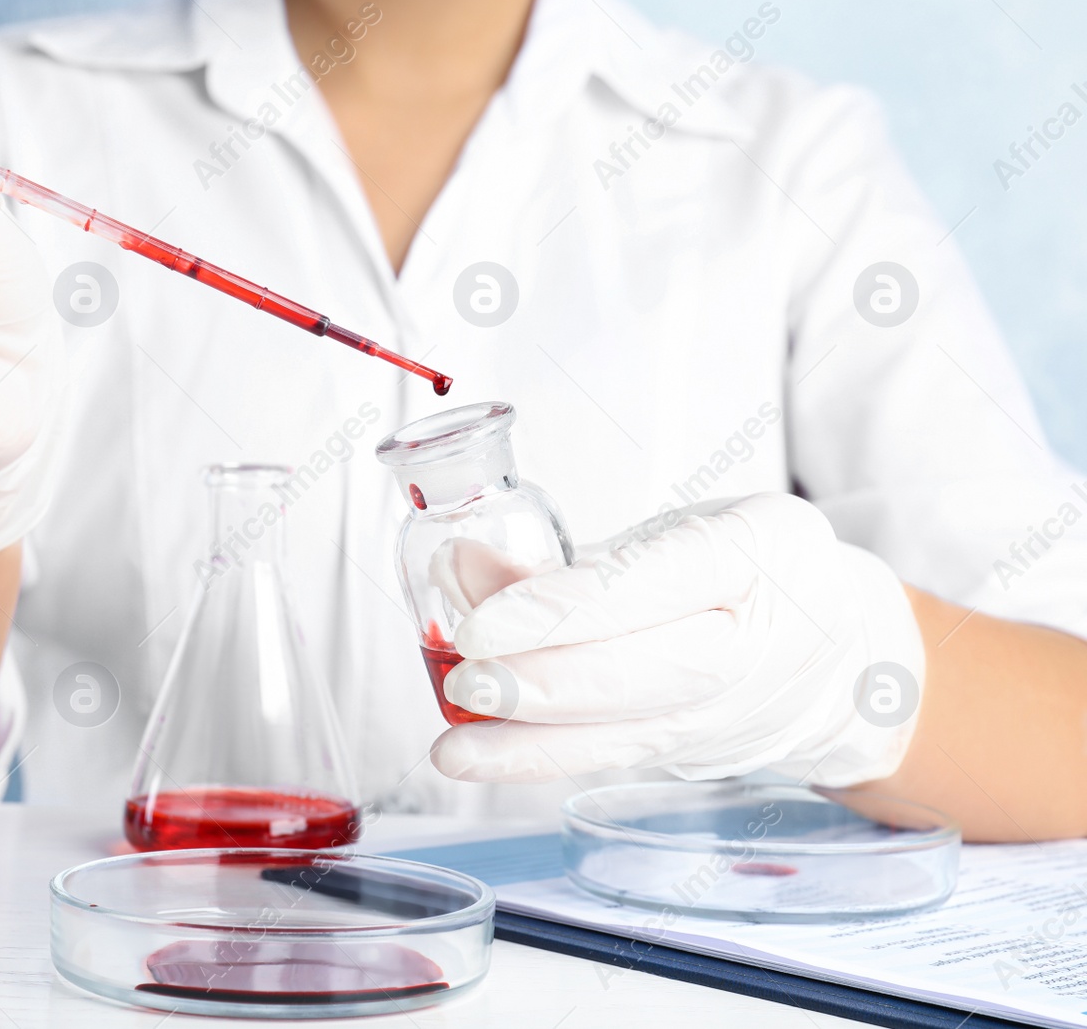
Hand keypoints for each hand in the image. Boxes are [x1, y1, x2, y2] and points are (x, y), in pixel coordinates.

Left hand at [428, 493, 925, 787]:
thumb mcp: (671, 533)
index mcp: (756, 550)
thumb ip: (564, 557)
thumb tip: (458, 567)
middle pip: (642, 669)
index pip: (652, 582)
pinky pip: (612, 756)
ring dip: (529, 741)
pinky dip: (539, 759)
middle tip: (464, 680)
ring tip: (455, 743)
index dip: (561, 607)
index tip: (482, 622)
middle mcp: (753, 637)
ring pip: (626, 730)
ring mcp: (729, 705)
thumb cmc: (743, 572)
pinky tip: (477, 759)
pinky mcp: (694, 749)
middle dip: (541, 683)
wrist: (837, 651)